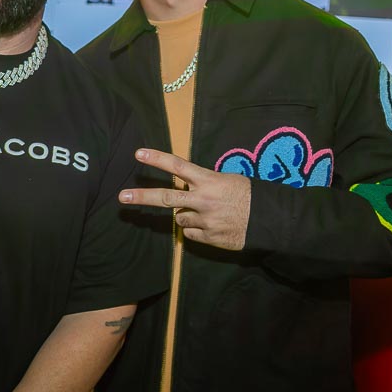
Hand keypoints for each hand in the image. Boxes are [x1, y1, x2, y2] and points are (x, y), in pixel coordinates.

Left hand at [119, 148, 251, 249]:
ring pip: (180, 218)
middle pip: (166, 198)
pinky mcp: (208, 237)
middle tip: (122, 198)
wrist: (268, 220)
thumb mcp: (227, 180)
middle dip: (142, 197)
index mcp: (208, 180)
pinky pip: (191, 233)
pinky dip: (196, 230)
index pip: (178, 166)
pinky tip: (212, 225)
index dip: (157, 159)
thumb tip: (185, 191)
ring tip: (207, 213)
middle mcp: (202, 199)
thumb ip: (204, 183)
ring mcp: (204, 220)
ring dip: (186, 216)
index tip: (139, 154)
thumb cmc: (248, 195)